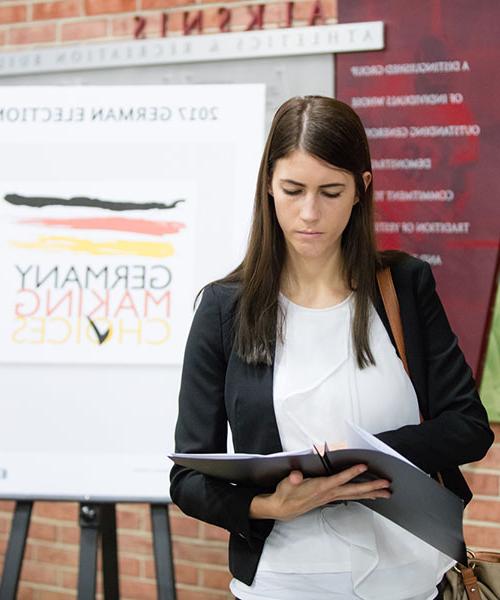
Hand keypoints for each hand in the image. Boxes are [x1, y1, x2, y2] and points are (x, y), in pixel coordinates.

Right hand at [249, 464, 390, 520]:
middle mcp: (328, 494)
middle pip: (353, 490)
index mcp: (320, 488)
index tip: (363, 466)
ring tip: (386, 492)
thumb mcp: (285, 484)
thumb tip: (296, 475)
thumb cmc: (285, 494)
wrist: (281, 509)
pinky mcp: (330, 498)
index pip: (339, 479)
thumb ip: (292, 479)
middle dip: (371, 487)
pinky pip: (350, 496)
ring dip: (371, 493)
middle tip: (386, 484)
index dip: (351, 473)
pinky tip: (370, 495)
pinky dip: (362, 495)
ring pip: (354, 495)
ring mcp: (330, 497)